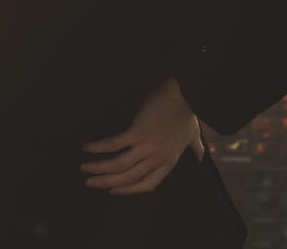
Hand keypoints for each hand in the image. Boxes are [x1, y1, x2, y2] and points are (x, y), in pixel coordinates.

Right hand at [81, 77, 203, 194]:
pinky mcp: (138, 131)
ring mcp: (147, 146)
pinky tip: (87, 148)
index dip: (128, 191)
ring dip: (99, 168)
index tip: (113, 191)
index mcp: (168, 162)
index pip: (147, 185)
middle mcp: (157, 158)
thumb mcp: (192, 135)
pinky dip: (99, 147)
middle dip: (106, 182)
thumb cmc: (187, 112)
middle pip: (128, 178)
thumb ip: (195, 147)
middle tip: (89, 183)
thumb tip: (202, 154)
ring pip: (119, 165)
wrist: (185, 94)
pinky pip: (114, 144)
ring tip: (84, 169)